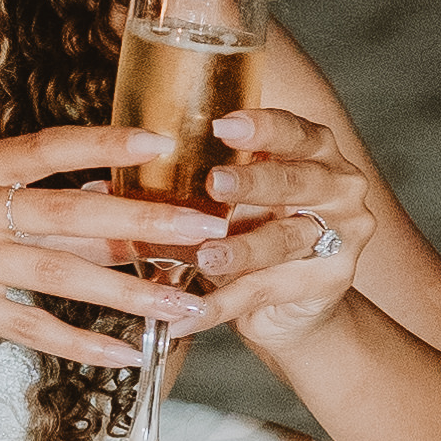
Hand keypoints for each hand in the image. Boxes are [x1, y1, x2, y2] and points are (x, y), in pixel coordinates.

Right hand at [0, 122, 205, 381]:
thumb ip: (32, 209)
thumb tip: (113, 204)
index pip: (48, 146)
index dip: (105, 142)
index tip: (163, 140)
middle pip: (69, 208)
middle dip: (146, 220)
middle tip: (205, 227)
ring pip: (61, 272)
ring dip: (129, 293)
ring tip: (182, 306)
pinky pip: (31, 325)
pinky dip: (81, 343)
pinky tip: (123, 355)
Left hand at [180, 87, 377, 361]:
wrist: (290, 303)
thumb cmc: (250, 232)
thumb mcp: (222, 204)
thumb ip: (178, 188)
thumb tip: (99, 188)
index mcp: (312, 150)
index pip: (293, 130)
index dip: (262, 127)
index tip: (224, 124)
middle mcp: (337, 185)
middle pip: (297, 180)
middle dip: (254, 182)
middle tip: (215, 182)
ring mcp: (341, 234)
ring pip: (285, 238)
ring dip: (241, 249)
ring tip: (204, 257)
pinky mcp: (329, 281)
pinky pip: (267, 290)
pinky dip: (221, 305)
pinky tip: (187, 316)